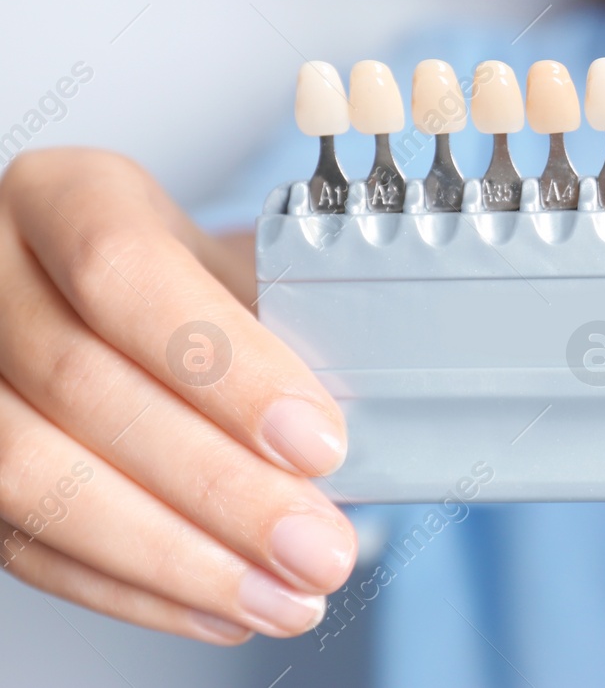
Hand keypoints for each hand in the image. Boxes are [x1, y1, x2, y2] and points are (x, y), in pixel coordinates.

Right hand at [0, 149, 353, 642]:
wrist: (103, 304)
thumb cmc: (184, 287)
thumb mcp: (234, 267)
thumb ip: (285, 323)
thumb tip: (370, 417)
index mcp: (68, 195)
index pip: (125, 271)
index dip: (225, 366)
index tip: (319, 443)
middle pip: (81, 385)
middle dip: (216, 485)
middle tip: (318, 548)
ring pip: (30, 476)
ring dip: (171, 556)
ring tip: (282, 597)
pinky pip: (19, 543)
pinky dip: (128, 588)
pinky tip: (219, 608)